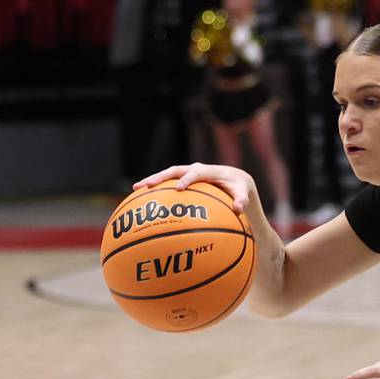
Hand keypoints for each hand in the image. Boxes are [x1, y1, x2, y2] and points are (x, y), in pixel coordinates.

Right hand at [132, 163, 257, 213]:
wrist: (235, 178)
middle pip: (174, 171)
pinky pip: (167, 182)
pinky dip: (156, 188)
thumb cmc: (239, 188)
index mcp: (209, 171)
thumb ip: (242, 201)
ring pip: (166, 174)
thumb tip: (238, 209)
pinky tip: (143, 198)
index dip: (187, 180)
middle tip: (146, 186)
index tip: (178, 189)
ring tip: (135, 189)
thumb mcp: (243, 194)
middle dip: (160, 177)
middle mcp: (195, 169)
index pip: (195, 174)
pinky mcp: (183, 178)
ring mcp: (187, 172)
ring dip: (152, 180)